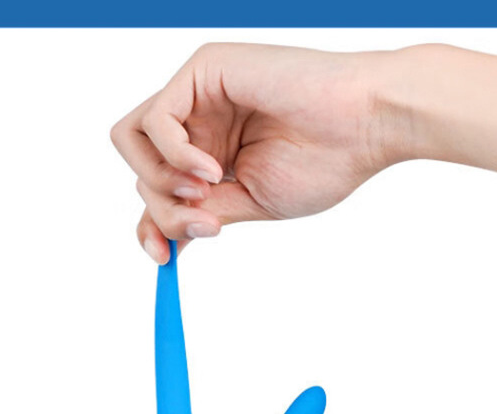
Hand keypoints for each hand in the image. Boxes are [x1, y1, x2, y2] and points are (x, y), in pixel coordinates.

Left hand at [110, 43, 409, 261]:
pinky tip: (213, 170)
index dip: (151, 226)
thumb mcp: (248, 203)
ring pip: (131, 141)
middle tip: (205, 226)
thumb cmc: (324, 162)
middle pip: (138, 168)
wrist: (365, 127)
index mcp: (211, 151)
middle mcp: (198, 119)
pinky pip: (156, 121)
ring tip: (206, 194)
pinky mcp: (202, 69)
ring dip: (160, 181)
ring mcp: (197, 92)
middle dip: (161, 209)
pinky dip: (175, 155)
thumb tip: (161, 240)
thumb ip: (201, 214)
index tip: (162, 261)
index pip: (155, 187)